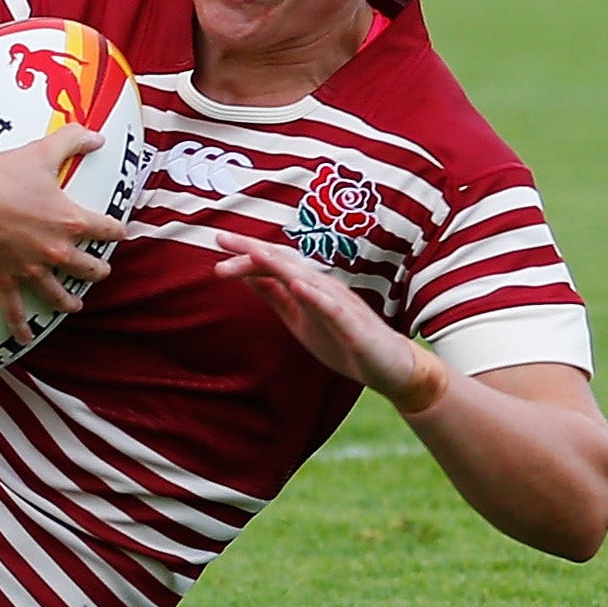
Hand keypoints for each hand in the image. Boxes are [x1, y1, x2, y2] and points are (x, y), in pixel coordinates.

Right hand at [0, 127, 117, 339]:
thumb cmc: (0, 174)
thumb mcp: (42, 151)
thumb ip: (73, 140)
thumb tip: (98, 135)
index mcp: (70, 221)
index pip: (108, 230)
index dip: (116, 231)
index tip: (119, 233)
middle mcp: (55, 250)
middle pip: (89, 269)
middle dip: (97, 271)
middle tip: (99, 270)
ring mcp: (30, 268)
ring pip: (59, 295)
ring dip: (69, 302)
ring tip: (74, 305)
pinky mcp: (5, 280)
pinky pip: (16, 311)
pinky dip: (21, 328)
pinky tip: (27, 339)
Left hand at [213, 238, 433, 401]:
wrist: (390, 367)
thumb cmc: (343, 341)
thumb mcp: (300, 318)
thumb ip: (276, 296)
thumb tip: (247, 275)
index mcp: (310, 286)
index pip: (274, 263)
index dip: (246, 253)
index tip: (218, 242)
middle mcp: (325, 287)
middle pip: (285, 263)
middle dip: (254, 251)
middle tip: (222, 239)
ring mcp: (341, 304)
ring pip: (307, 279)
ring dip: (280, 265)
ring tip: (254, 253)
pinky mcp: (354, 326)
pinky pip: (334, 309)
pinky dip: (315, 296)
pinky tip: (298, 287)